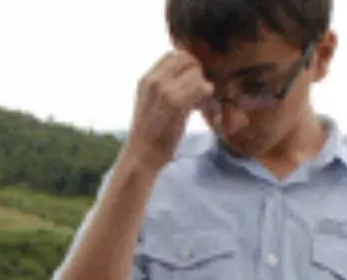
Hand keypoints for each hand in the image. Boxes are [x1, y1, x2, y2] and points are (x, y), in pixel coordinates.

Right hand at [122, 50, 214, 171]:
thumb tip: (187, 74)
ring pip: (196, 73)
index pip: (172, 55)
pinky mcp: (177, 104)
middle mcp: (154, 81)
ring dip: (202, 85)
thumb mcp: (148, 102)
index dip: (185, 66)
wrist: (140, 157)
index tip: (188, 82)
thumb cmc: (147, 135)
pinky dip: (206, 95)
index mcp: (146, 79)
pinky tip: (199, 107)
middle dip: (196, 72)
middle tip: (196, 91)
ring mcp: (165, 91)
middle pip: (186, 59)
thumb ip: (162, 85)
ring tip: (197, 102)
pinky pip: (202, 87)